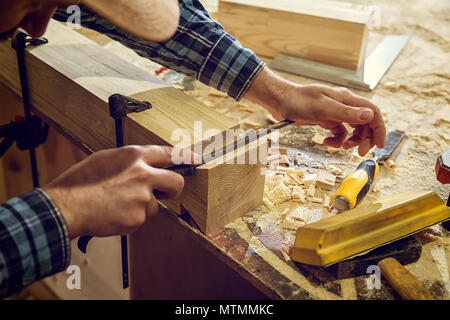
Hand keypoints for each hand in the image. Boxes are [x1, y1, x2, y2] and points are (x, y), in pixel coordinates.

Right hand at [44, 145, 190, 238]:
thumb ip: (129, 160)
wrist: (66, 207)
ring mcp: (142, 198)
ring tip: (118, 204)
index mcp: (133, 156)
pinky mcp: (138, 218)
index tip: (194, 160)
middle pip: (176, 182)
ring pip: (154, 204)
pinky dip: (131, 218)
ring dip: (142, 206)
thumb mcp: (105, 158)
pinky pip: (141, 218)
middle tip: (166, 192)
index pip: (168, 153)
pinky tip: (114, 214)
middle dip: (174, 189)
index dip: (185, 157)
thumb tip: (142, 164)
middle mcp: (142, 175)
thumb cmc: (80, 182)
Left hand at [244, 67, 385, 155]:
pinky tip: (326, 142)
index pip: (373, 112)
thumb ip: (347, 113)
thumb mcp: (323, 108)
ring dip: (351, 141)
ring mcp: (335, 112)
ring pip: (353, 129)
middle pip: (365, 123)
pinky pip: (339, 132)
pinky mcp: (326, 119)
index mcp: (347, 99)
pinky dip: (336, 140)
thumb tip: (370, 116)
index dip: (379, 129)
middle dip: (365, 139)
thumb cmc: (299, 101)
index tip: (379, 146)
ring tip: (342, 148)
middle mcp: (344, 105)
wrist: (280, 100)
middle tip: (359, 152)